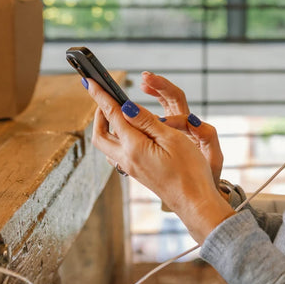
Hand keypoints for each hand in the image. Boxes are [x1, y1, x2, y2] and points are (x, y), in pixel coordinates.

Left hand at [87, 80, 233, 243]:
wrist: (194, 202)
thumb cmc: (189, 170)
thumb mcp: (172, 139)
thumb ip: (147, 122)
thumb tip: (125, 107)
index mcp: (135, 147)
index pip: (113, 115)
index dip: (101, 96)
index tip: (90, 81)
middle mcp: (127, 159)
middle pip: (101, 134)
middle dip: (99, 113)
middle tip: (104, 95)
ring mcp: (131, 168)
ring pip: (108, 144)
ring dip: (107, 126)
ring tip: (116, 110)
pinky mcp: (138, 172)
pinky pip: (118, 152)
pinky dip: (117, 137)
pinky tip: (130, 133)